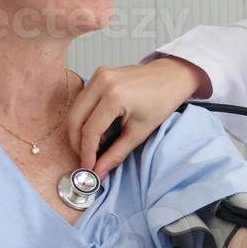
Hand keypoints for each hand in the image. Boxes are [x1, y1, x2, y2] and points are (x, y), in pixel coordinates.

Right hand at [63, 57, 206, 178]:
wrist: (171, 77)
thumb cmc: (161, 102)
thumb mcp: (139, 133)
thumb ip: (116, 154)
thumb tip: (99, 172)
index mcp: (114, 96)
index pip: (90, 131)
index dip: (86, 153)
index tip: (88, 169)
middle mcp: (102, 82)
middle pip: (75, 119)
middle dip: (77, 144)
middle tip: (86, 160)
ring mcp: (98, 76)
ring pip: (75, 110)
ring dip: (78, 132)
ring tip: (91, 147)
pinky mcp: (98, 74)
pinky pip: (82, 101)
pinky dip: (84, 118)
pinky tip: (96, 131)